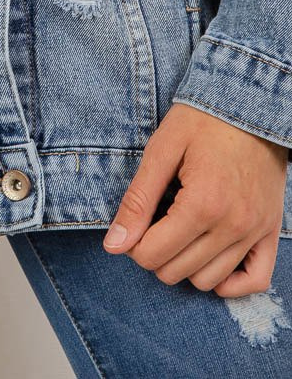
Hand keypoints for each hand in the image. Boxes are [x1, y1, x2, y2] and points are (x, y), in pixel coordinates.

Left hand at [103, 103, 288, 295]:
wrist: (249, 102)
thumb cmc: (202, 120)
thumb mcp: (161, 150)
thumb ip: (138, 200)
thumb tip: (114, 244)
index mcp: (202, 204)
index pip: (153, 255)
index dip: (133, 244)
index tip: (135, 221)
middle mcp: (232, 225)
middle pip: (176, 272)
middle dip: (155, 253)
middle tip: (154, 223)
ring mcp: (255, 231)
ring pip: (208, 281)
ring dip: (185, 265)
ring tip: (179, 231)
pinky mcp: (270, 231)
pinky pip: (255, 280)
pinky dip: (229, 280)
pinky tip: (208, 256)